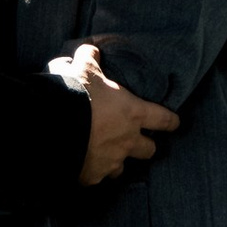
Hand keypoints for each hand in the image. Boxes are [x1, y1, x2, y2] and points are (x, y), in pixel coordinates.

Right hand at [72, 42, 178, 189]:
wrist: (52, 127)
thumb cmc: (76, 95)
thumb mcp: (84, 69)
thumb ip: (91, 59)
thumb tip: (91, 48)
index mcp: (132, 114)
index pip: (163, 119)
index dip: (170, 121)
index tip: (174, 123)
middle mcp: (127, 141)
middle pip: (149, 150)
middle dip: (145, 146)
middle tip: (135, 141)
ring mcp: (111, 162)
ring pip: (122, 169)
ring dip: (116, 162)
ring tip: (103, 155)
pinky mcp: (92, 177)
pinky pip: (95, 178)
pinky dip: (90, 172)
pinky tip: (80, 166)